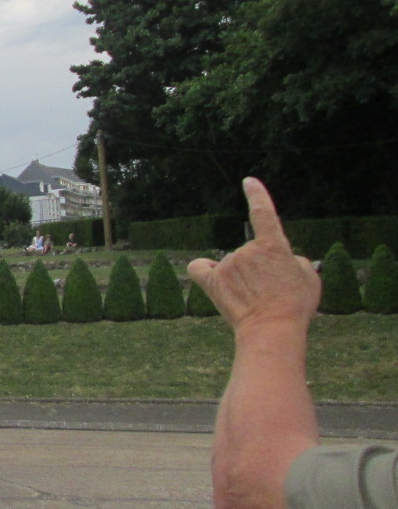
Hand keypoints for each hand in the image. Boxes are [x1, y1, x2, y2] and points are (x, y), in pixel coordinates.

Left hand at [188, 178, 320, 336]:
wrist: (273, 327)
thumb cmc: (295, 304)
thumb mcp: (309, 278)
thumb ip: (296, 262)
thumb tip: (286, 261)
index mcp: (274, 245)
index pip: (263, 213)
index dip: (256, 195)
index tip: (248, 181)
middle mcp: (247, 249)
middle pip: (250, 254)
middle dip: (258, 270)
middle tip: (269, 292)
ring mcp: (228, 263)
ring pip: (231, 265)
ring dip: (239, 278)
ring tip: (253, 299)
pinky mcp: (212, 280)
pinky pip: (199, 268)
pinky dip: (204, 270)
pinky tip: (211, 278)